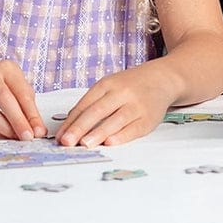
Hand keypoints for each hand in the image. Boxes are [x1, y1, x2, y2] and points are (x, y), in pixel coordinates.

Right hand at [0, 59, 46, 140]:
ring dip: (4, 128)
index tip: (39, 130)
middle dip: (17, 121)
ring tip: (15, 137)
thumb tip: (37, 128)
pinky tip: (3, 134)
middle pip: (3, 99)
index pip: (21, 92)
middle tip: (27, 136)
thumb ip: (26, 104)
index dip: (31, 113)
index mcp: (6, 68)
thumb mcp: (15, 84)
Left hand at [56, 65, 173, 147]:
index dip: (71, 121)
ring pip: (115, 120)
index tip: (60, 136)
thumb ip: (92, 103)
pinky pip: (134, 128)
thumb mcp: (110, 86)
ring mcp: (136, 105)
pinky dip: (122, 136)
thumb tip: (70, 125)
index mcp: (107, 84)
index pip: (85, 104)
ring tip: (84, 144)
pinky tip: (111, 142)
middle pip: (97, 111)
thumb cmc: (131, 85)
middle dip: (80, 127)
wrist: (163, 78)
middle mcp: (121, 92)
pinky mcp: (149, 117)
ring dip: (98, 133)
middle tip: (66, 141)